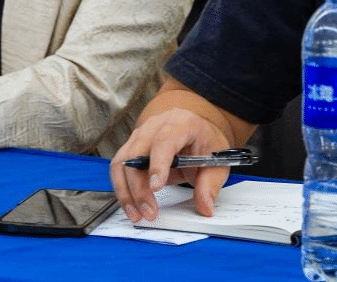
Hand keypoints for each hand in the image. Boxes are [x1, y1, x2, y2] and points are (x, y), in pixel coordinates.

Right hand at [109, 106, 232, 223]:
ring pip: (123, 161)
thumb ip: (210, 184)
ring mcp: (141, 134)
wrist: (197, 132)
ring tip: (137, 214)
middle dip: (140, 186)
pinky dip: (122, 189)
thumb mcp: (217, 162)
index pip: (165, 139)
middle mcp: (156, 125)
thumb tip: (205, 206)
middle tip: (149, 212)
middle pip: (138, 153)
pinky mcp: (131, 147)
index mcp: (182, 123)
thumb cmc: (204, 143)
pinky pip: (119, 168)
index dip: (158, 163)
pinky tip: (131, 207)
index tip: (157, 187)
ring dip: (126, 191)